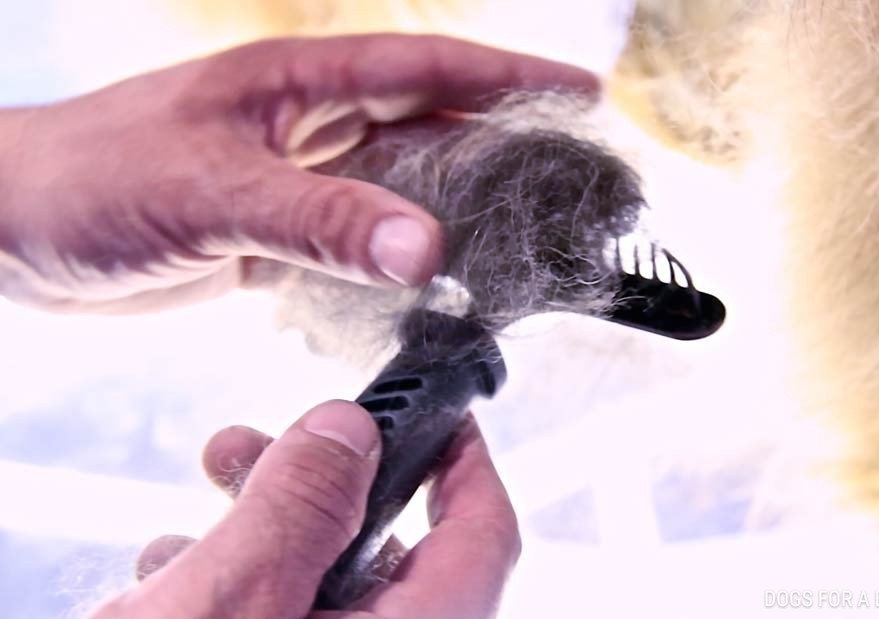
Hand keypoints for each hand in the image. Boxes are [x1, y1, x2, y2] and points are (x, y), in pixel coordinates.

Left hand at [0, 35, 596, 311]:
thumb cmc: (89, 180)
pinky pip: (358, 240)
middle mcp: (305, 124)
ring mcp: (292, 179)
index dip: (509, 74)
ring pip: (399, 186)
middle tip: (571, 176)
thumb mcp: (212, 193)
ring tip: (521, 236)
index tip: (581, 91)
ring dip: (456, 208)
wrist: (11, 230)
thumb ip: (321, 219)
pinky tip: (430, 285)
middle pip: (429, 124)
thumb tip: (428, 251)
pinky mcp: (273, 233)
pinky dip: (398, 260)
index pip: (426, 64)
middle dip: (502, 143)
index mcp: (298, 82)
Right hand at [93, 401, 519, 617]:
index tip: (443, 418)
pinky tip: (176, 572)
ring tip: (202, 505)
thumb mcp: (229, 605)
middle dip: (326, 488)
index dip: (468, 467)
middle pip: (394, 558)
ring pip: (329, 593)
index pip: (485, 540)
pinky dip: (244, 589)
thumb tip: (346, 430)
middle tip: (269, 446)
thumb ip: (297, 510)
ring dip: (270, 533)